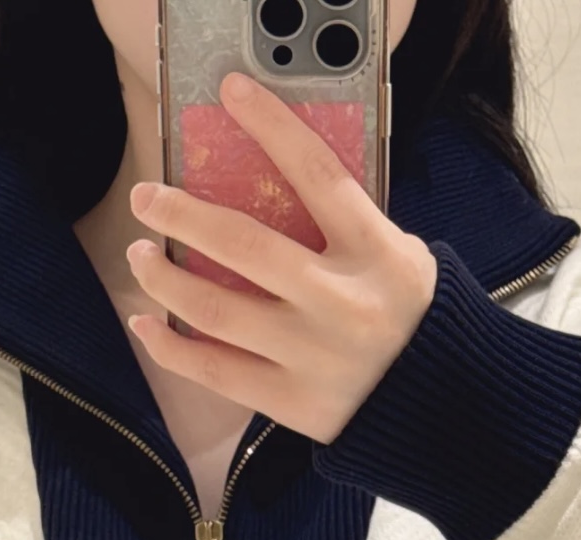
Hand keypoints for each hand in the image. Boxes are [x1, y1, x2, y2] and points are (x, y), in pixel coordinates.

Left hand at [125, 71, 437, 447]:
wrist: (440, 405)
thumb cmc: (411, 319)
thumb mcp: (400, 258)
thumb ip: (346, 226)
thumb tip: (269, 187)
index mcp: (375, 253)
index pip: (317, 174)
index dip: (272, 126)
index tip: (231, 92)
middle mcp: (341, 303)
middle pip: (244, 245)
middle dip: (181, 214)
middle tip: (145, 197)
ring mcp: (313, 356)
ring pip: (215, 310)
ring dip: (163, 278)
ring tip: (140, 257)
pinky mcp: (292, 402)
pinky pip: (214, 372)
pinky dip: (169, 348)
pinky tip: (144, 323)